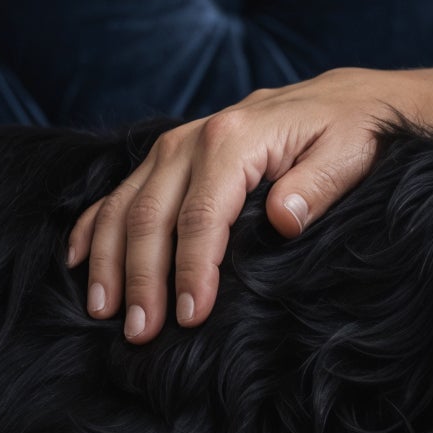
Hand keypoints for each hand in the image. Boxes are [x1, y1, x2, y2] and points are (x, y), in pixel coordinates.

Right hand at [65, 65, 432, 344]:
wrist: (352, 99)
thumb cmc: (355, 131)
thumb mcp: (352, 152)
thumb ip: (317, 184)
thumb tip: (283, 218)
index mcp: (236, 137)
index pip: (202, 214)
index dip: (192, 268)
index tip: (190, 316)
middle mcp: (194, 137)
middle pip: (152, 214)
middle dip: (142, 278)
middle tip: (141, 333)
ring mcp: (175, 145)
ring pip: (124, 205)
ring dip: (108, 260)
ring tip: (104, 313)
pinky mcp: (169, 155)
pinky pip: (117, 190)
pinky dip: (92, 226)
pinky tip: (77, 264)